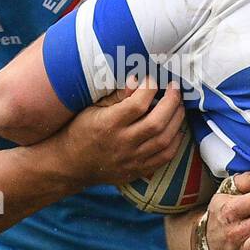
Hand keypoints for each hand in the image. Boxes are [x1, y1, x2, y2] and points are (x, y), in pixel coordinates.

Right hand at [56, 79, 184, 186]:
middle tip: (175, 88)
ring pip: (164, 140)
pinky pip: (164, 158)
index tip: (152, 79)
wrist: (70, 165)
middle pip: (156, 123)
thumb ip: (116, 96)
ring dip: (177, 120)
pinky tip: (176, 128)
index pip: (137, 104)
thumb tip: (138, 79)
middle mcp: (122, 144)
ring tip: (179, 105)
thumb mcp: (91, 108)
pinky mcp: (137, 171)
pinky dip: (175, 142)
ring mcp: (131, 160)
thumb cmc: (79, 130)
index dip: (150, 88)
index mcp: (108, 125)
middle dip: (171, 102)